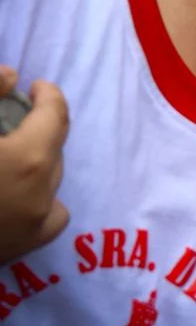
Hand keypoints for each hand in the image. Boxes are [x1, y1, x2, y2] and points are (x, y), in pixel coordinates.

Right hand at [0, 68, 69, 264]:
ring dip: (38, 161)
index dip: (48, 95)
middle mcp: (41, 194)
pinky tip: (17, 192)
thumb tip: (11, 76)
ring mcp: (32, 227)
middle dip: (40, 128)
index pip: (55, 116)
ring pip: (52, 182)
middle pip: (54, 148)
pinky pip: (49, 217)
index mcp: (28, 159)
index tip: (35, 85)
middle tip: (15, 116)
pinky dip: (41, 198)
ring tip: (11, 152)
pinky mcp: (19, 249)